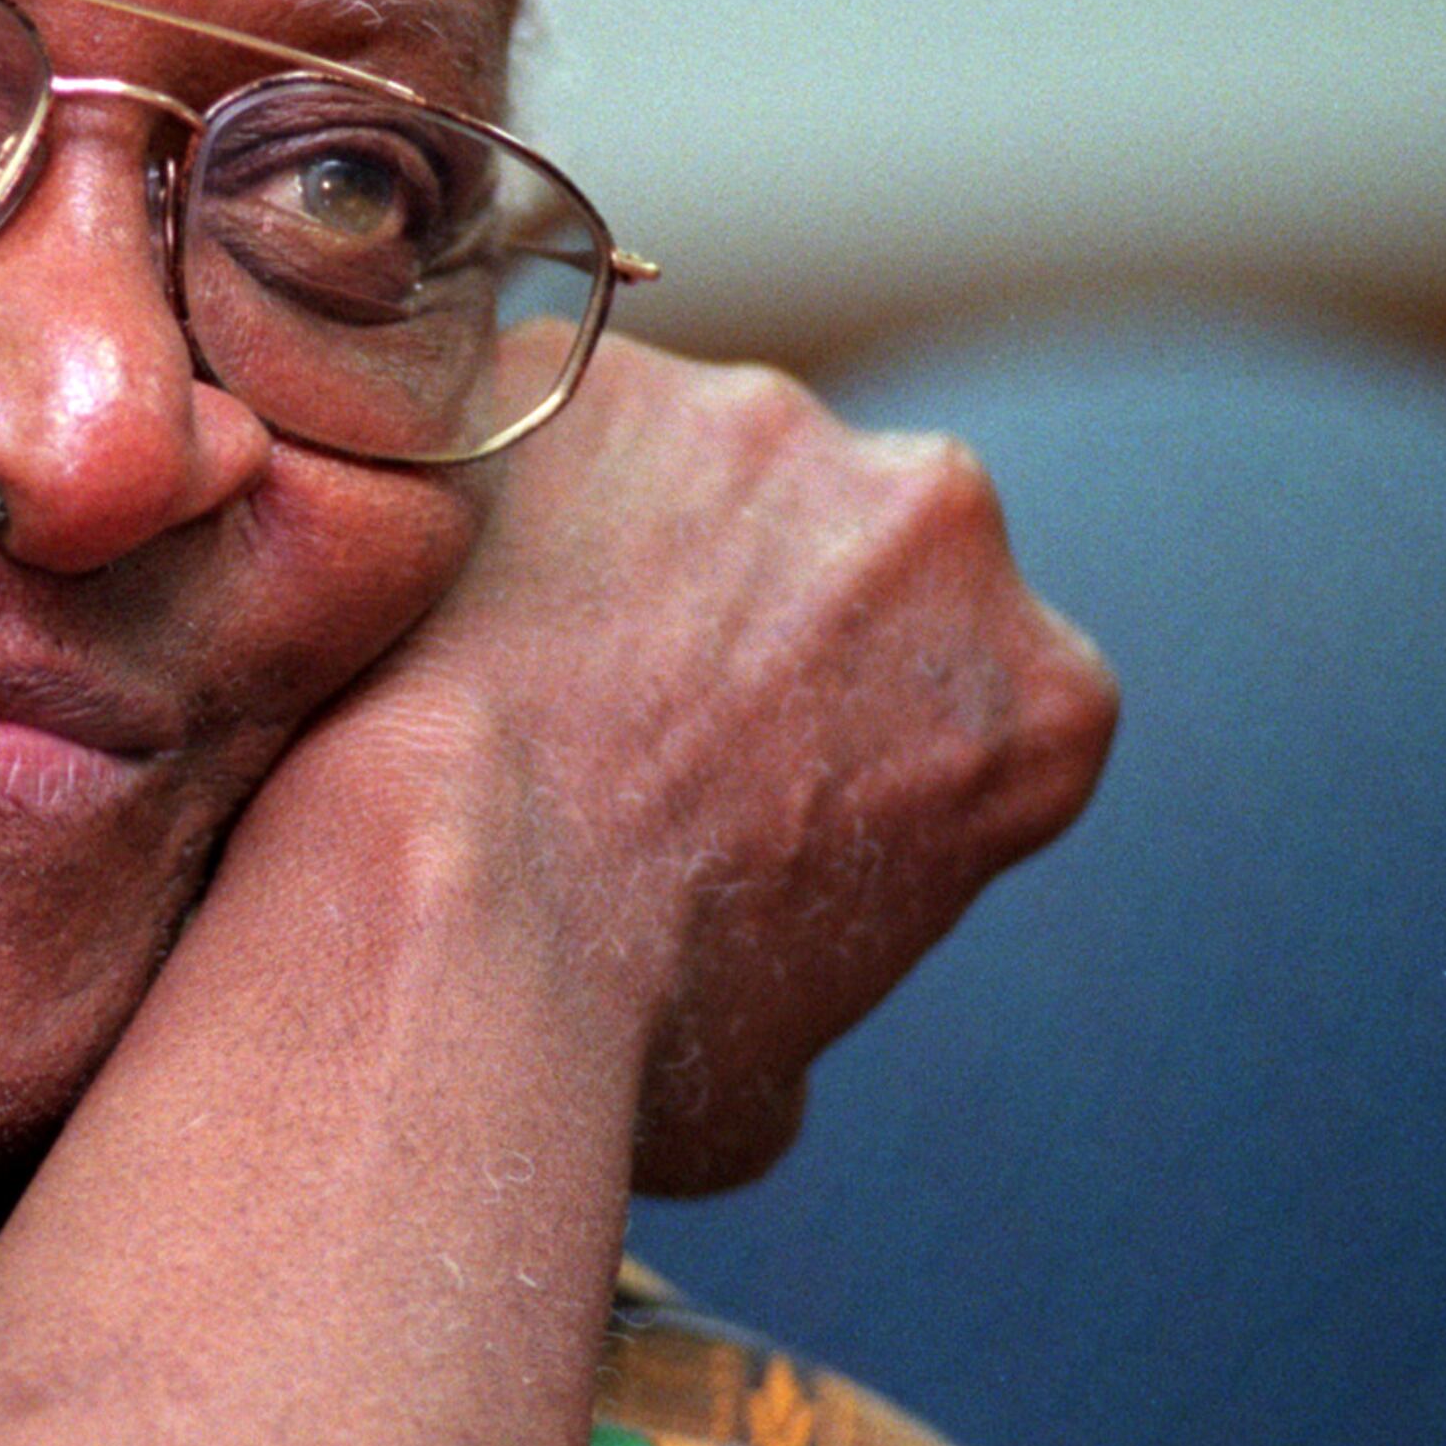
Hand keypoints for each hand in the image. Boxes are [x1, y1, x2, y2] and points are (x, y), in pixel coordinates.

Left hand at [247, 336, 1118, 1194]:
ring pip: (684, 459)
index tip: (732, 787)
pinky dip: (474, 482)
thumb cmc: (599, 1026)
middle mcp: (941, 521)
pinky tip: (404, 594)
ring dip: (609, 531)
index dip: (846, 743)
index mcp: (1042, 697)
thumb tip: (747, 1021)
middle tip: (597, 708)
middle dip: (743, 608)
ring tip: (480, 654)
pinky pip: (525, 411)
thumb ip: (808, 990)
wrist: (444, 894)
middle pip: (842, 549)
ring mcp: (762, 419)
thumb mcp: (774, 1082)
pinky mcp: (589, 363)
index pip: (968, 697)